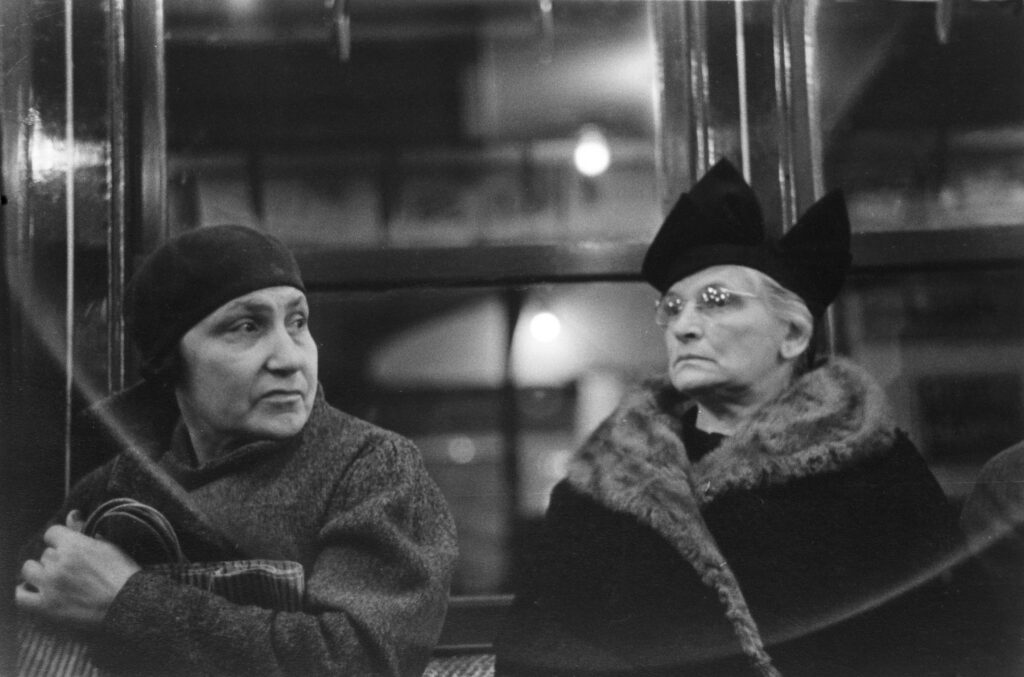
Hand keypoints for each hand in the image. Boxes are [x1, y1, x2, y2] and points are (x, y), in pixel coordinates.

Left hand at [15, 525, 140, 628]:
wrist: (127, 603)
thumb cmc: (121, 572)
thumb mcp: (106, 545)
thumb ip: (83, 529)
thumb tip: (71, 513)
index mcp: (74, 545)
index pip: (51, 533)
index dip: (60, 540)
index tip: (68, 548)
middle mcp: (58, 562)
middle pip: (45, 554)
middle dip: (56, 559)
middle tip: (71, 569)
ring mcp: (50, 584)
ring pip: (29, 570)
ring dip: (39, 572)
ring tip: (52, 579)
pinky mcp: (46, 606)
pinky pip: (20, 596)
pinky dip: (24, 592)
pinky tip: (34, 590)